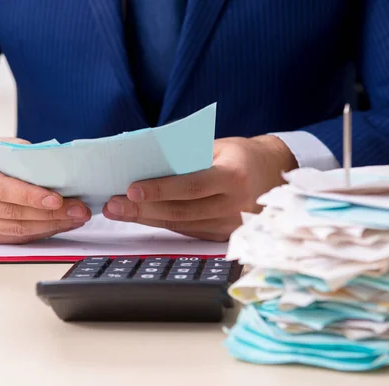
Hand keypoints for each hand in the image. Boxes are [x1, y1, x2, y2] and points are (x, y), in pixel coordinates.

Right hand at [0, 137, 90, 243]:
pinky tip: (63, 224)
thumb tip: (62, 171)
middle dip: (50, 213)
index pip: (1, 189)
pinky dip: (43, 232)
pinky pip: (17, 238)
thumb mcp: (4, 147)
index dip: (30, 196)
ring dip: (52, 225)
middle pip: (12, 213)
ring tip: (76, 217)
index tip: (58, 199)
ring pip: (17, 230)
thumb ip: (26, 158)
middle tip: (78, 209)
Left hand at [102, 135, 296, 241]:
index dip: (160, 190)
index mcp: (234, 177)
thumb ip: (188, 156)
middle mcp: (235, 205)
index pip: (191, 186)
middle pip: (181, 211)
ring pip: (181, 224)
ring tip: (118, 211)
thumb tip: (146, 161)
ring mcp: (231, 224)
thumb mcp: (218, 146)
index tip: (131, 190)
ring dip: (146, 219)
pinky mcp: (225, 235)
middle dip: (142, 210)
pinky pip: (188, 230)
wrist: (276, 174)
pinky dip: (163, 223)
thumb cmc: (241, 155)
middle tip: (112, 205)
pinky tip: (142, 217)